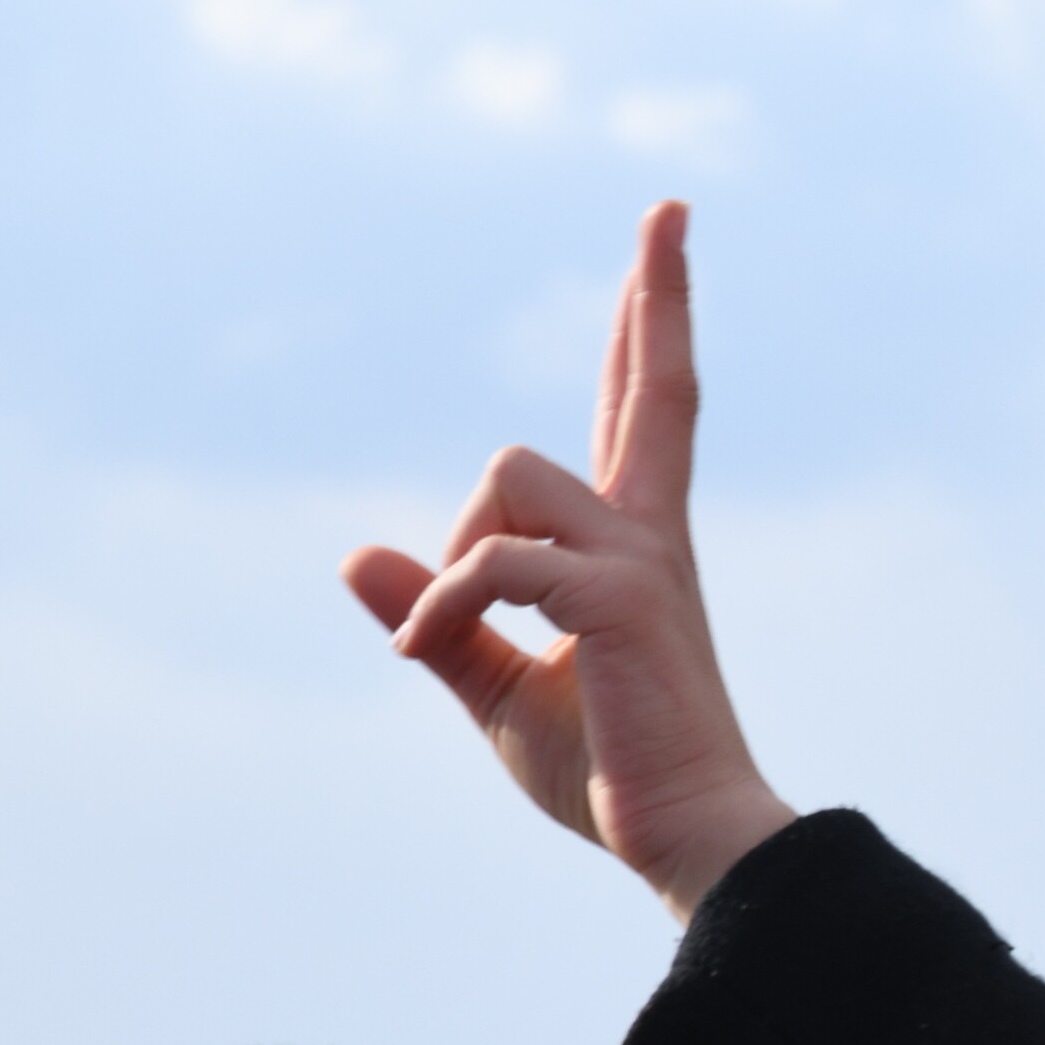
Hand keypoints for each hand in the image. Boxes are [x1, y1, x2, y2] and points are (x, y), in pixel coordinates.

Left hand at [343, 202, 797, 918]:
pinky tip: (419, 651)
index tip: (664, 241)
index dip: (647, 325)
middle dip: (658, 294)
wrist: (686, 836)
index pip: (642, 412)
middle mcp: (647, 533)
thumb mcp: (498, 688)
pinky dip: (440, 602)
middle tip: (671, 209)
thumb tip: (358, 557)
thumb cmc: (610, 770)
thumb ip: (439, 617)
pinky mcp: (616, 598)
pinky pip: (494, 561)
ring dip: (454, 550)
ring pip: (509, 476)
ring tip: (436, 633)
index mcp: (631, 547)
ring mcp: (638, 559)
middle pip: (652, 386)